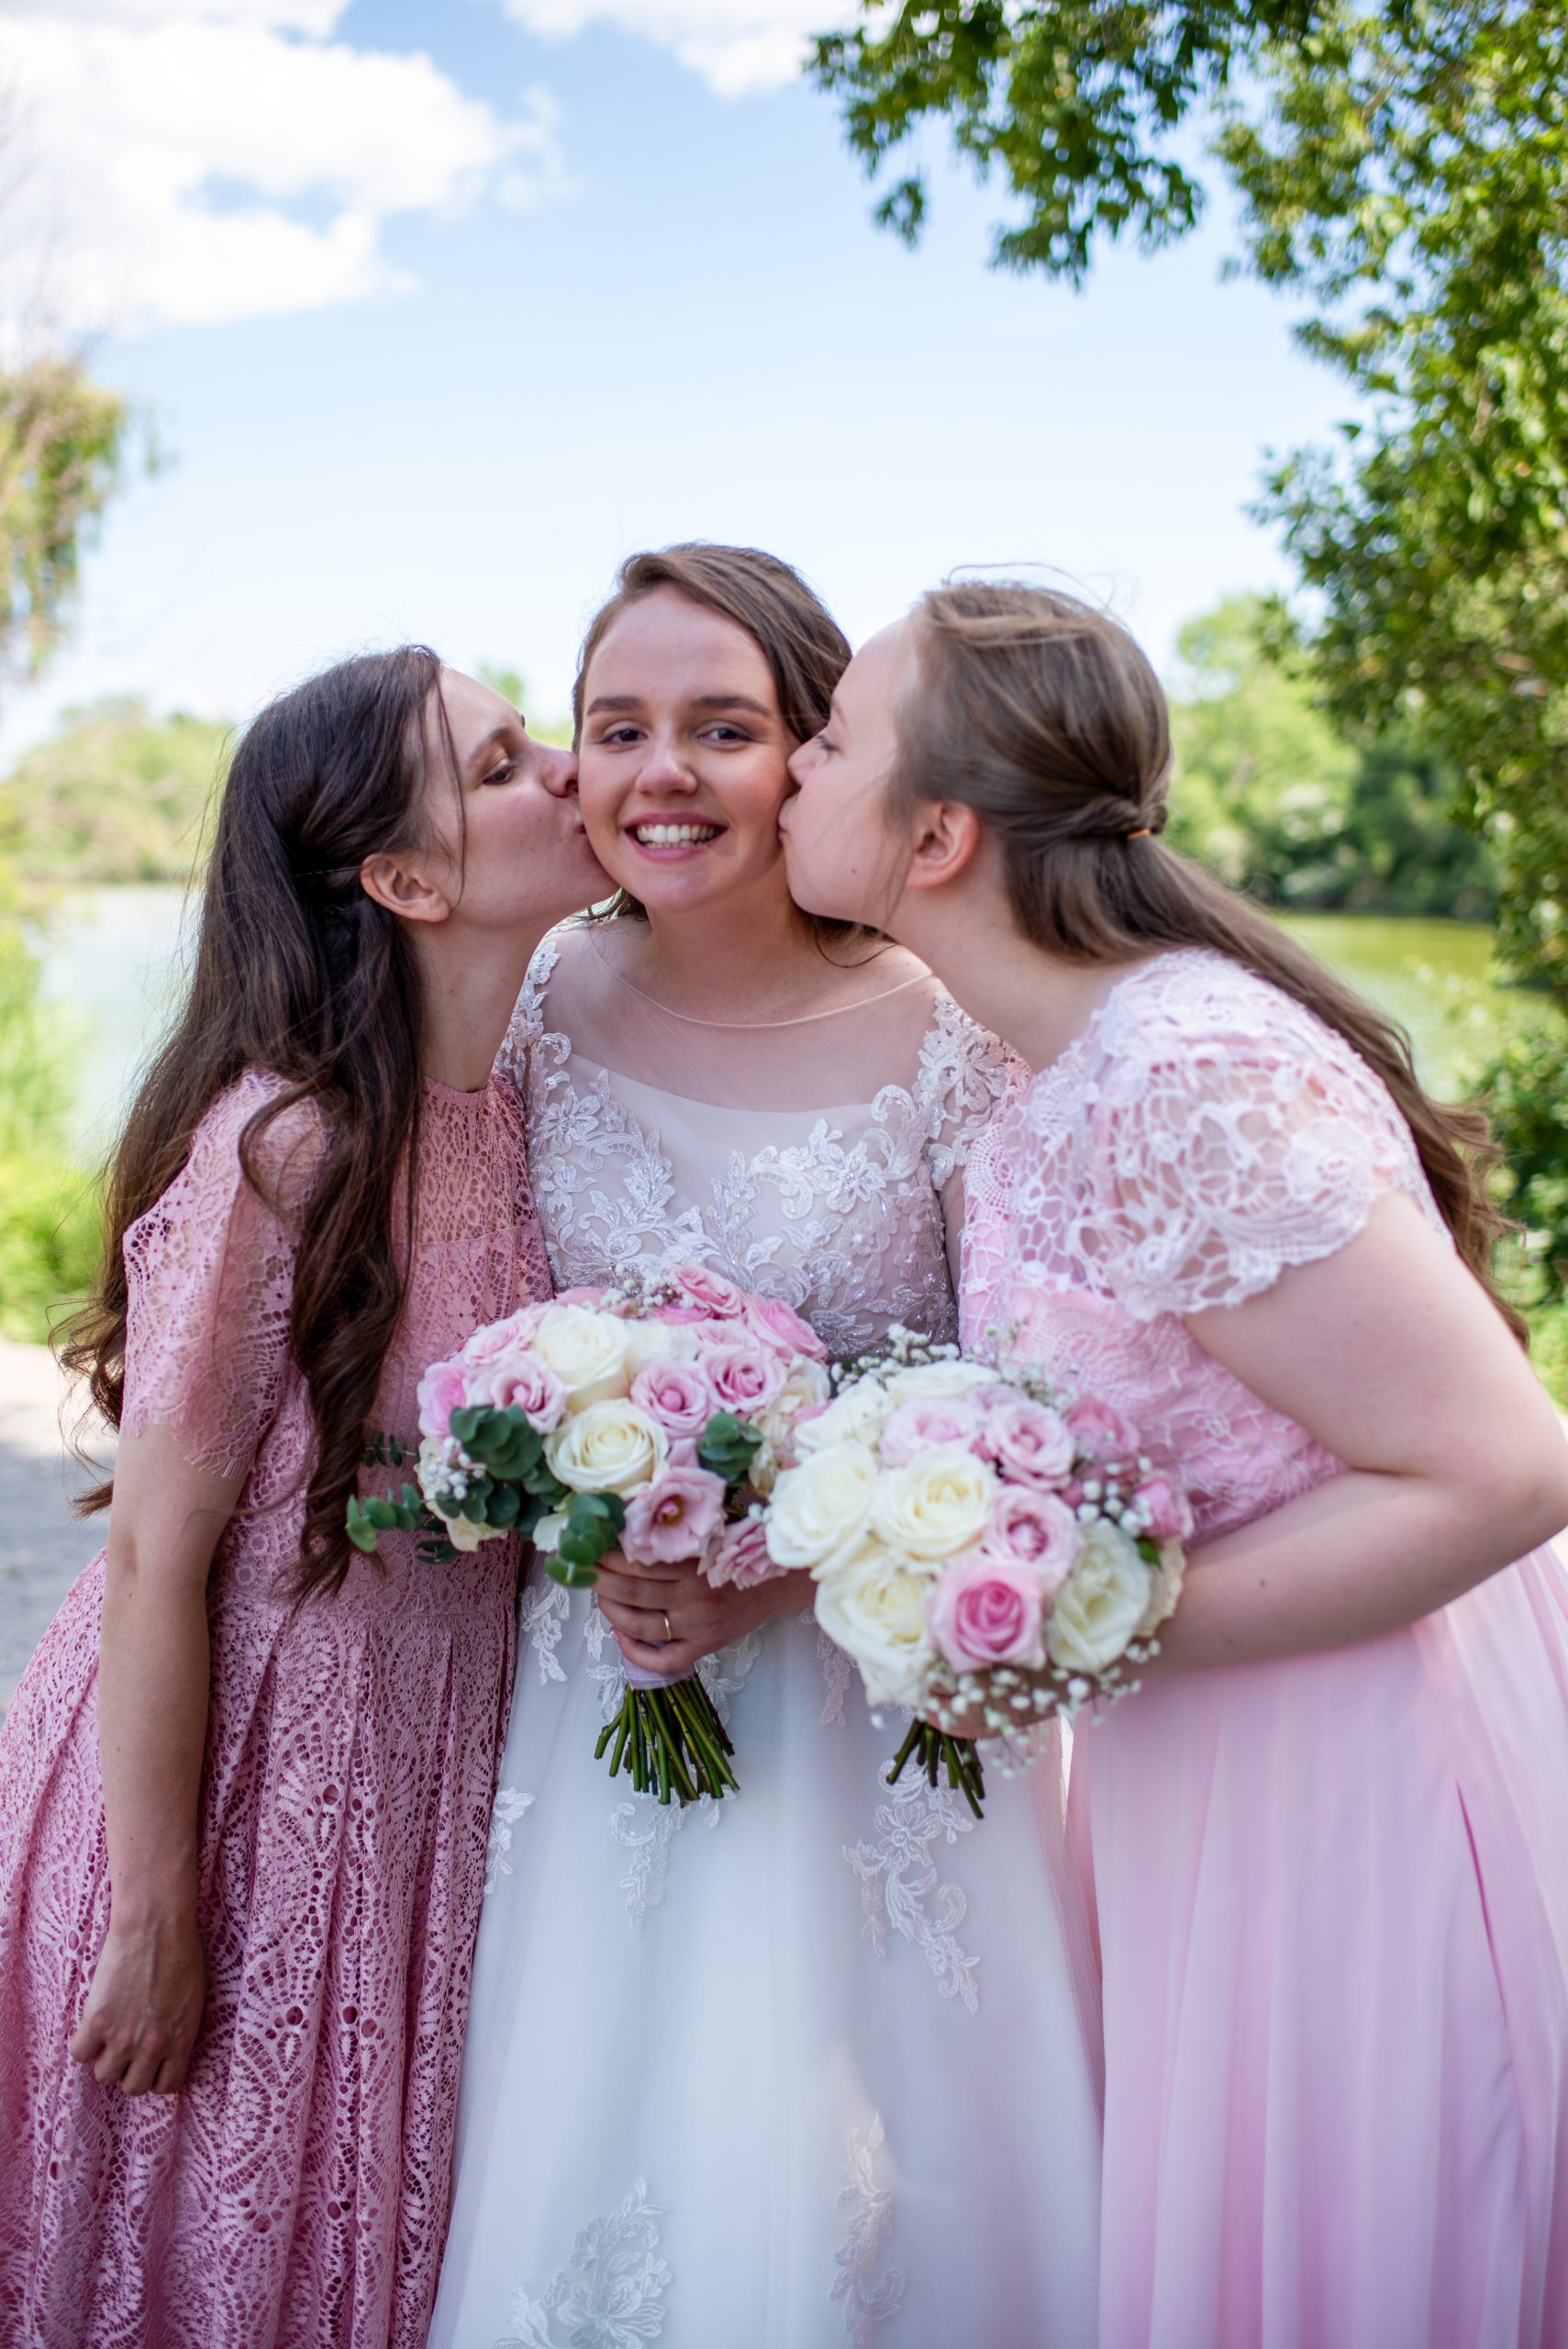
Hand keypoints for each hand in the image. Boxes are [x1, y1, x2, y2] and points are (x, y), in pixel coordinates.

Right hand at [70, 1907, 205, 2095]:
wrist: (156, 1925)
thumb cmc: (181, 1953)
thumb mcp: (193, 2000)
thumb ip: (179, 2030)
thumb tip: (166, 2049)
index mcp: (181, 2040)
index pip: (166, 2086)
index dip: (154, 2075)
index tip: (149, 2061)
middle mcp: (152, 2046)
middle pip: (132, 2087)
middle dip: (128, 2069)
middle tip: (126, 2046)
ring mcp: (123, 2037)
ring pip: (104, 2075)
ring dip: (104, 2057)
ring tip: (109, 2032)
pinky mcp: (97, 2022)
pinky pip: (79, 2053)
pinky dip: (82, 2043)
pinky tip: (91, 2025)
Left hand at [593, 1547, 813, 1676]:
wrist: (789, 1579)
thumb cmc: (748, 1548)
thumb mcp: (714, 1531)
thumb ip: (678, 1532)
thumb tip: (627, 1526)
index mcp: (694, 1559)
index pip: (634, 1557)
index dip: (603, 1552)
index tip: (585, 1543)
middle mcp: (693, 1594)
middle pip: (629, 1589)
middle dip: (597, 1579)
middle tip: (581, 1568)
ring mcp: (698, 1624)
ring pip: (637, 1623)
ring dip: (609, 1610)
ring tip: (600, 1597)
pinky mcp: (706, 1646)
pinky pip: (662, 1659)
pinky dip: (634, 1652)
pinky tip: (620, 1636)